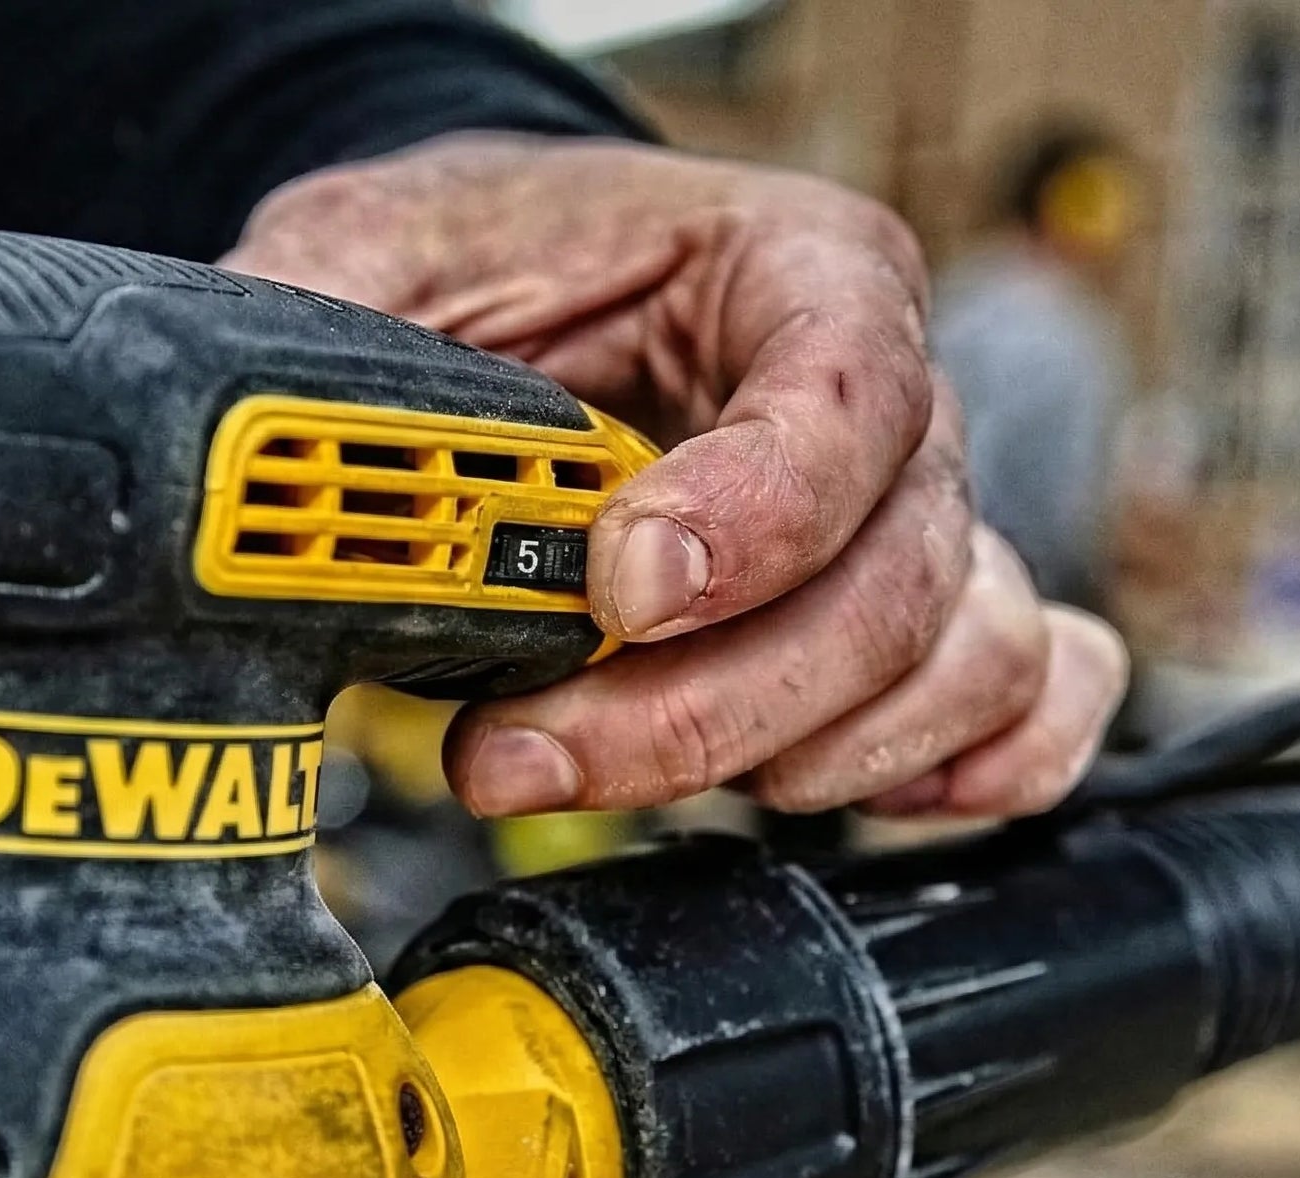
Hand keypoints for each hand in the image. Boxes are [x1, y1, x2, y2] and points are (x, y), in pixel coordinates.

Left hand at [226, 135, 1125, 818]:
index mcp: (794, 275)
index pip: (840, 396)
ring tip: (631, 775)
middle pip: (887, 583)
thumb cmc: (502, 276)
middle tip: (514, 757)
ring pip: (963, 664)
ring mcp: (921, 529)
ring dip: (806, 762)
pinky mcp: (926, 628)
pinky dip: (972, 773)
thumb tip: (261, 451)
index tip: (615, 587)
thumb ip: (334, 330)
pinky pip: (1038, 703)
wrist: (554, 310)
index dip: (747, 516)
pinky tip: (840, 796)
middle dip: (696, 710)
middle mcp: (888, 411)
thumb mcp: (384, 258)